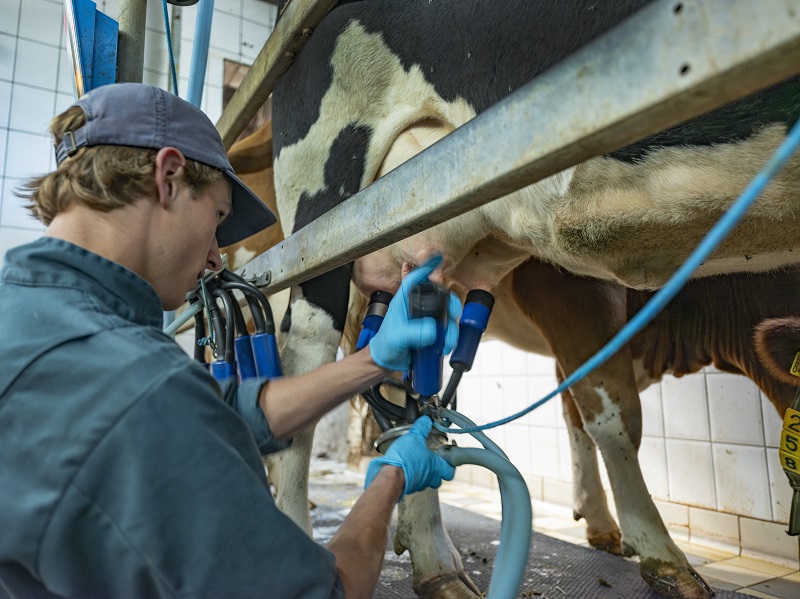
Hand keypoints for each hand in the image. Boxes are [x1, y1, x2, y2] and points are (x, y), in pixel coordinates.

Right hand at [364, 416, 455, 498]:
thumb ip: (422, 427)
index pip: (450, 470)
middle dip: (437, 470)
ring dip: (423, 472)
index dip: (450, 464)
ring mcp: (420, 483)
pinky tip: (406, 466)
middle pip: (439, 478)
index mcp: (436, 466)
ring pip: (426, 480)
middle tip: (432, 460)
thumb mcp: (415, 437)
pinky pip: (414, 481)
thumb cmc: (405, 459)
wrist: (390, 476)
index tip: (447, 456)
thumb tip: (426, 421)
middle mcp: (430, 477)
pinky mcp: (409, 486)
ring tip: (417, 461)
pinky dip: (412, 474)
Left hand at [368, 255, 461, 370]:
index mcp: (405, 300)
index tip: (437, 258)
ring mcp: (427, 318)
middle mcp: (418, 306)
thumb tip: (432, 331)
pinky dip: (450, 338)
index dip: (427, 267)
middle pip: (441, 296)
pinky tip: (446, 347)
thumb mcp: (397, 337)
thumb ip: (413, 333)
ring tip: (447, 343)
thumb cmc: (386, 344)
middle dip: (451, 306)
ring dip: (452, 328)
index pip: (415, 279)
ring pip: (448, 315)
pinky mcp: (433, 331)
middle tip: (453, 315)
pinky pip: (448, 330)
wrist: (387, 361)